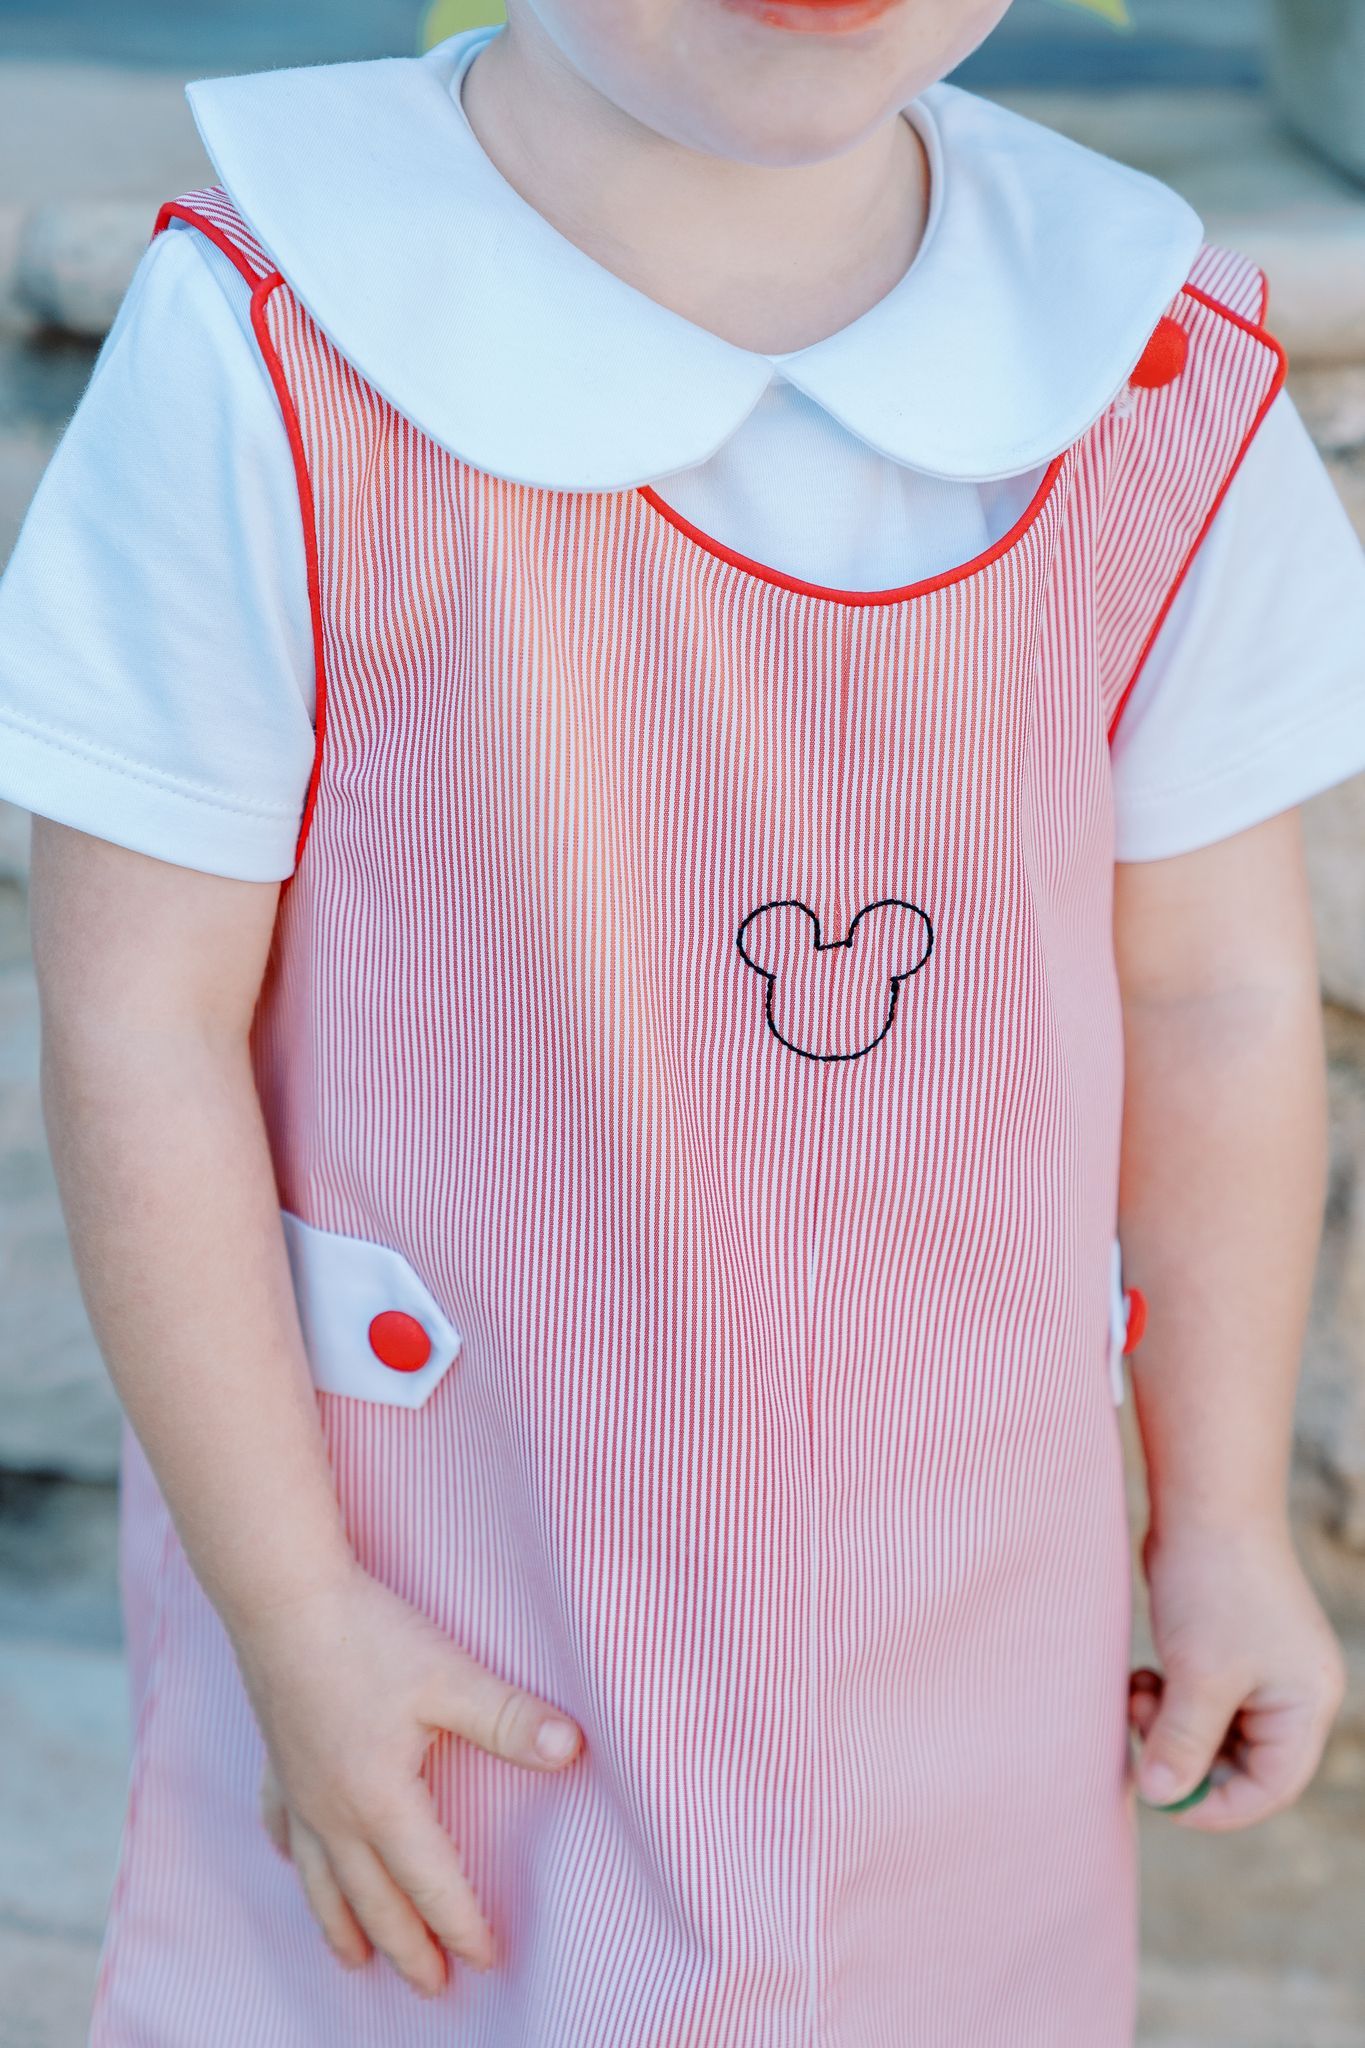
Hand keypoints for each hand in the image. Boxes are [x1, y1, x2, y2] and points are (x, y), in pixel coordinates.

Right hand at [231, 1561, 582, 1994]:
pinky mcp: (276, 1761)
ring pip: (321, 1882)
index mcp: (381, 1800)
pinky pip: (283, 1831)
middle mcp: (334, 1812)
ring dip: (344, 1926)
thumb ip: (510, 1718)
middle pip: (374, 1900)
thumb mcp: (451, 1675)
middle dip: (407, 1948)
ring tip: (357, 1962)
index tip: (487, 1958)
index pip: (431, 1882)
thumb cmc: (368, 1634)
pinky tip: (296, 1865)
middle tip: (433, 1988)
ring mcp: (297, 1791)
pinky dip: (296, 1863)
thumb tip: (573, 1748)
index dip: (462, 1923)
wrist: (281, 1597)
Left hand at [1130, 1518, 1345, 1828]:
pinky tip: (1142, 1678)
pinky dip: (1167, 1700)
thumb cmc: (1213, 1586)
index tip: (1163, 1798)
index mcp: (1305, 1705)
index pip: (1271, 1786)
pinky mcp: (1227, 1648)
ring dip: (1168, 1726)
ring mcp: (1261, 1669)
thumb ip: (1182, 1742)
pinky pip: (1197, 1700)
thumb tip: (1159, 1796)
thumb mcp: (1198, 1676)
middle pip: (1240, 1762)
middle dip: (1185, 1756)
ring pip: (1211, 1731)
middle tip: (1140, 1729)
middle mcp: (1292, 1692)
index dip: (1218, 1804)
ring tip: (1139, 1693)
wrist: (1205, 1503)